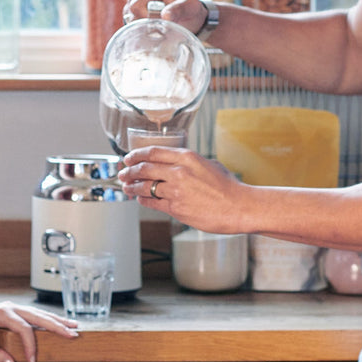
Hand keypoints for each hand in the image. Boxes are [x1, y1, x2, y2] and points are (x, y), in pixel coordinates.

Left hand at [0, 300, 79, 361]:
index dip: (31, 345)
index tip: (33, 360)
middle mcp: (12, 307)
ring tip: (74, 326)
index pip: (24, 329)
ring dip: (58, 321)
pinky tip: (60, 323)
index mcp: (3, 313)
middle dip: (57, 326)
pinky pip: (37, 315)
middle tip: (72, 335)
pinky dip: (50, 319)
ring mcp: (16, 308)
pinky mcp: (17, 311)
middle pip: (39, 316)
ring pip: (41, 314)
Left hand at [118, 145, 246, 232]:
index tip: (129, 158)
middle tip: (123, 173)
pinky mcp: (176, 208)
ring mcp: (176, 191)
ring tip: (126, 187)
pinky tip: (140, 198)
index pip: (153, 152)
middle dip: (129, 171)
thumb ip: (190, 162)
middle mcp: (179, 172)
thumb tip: (175, 163)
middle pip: (144, 168)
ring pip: (145, 186)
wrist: (239, 207)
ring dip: (132, 186)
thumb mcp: (209, 164)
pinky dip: (143, 199)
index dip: (136, 155)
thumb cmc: (228, 187)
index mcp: (187, 157)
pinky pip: (152, 202)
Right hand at [124, 0, 208, 32]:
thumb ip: (179, 9)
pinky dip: (139, 26)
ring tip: (159, 23)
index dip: (146, 19)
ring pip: (128, 14)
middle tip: (161, 25)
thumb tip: (165, 15)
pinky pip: (128, 19)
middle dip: (144, 22)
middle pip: (130, 10)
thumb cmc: (191, 9)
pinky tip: (152, 25)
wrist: (191, 17)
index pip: (136, 6)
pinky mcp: (135, 8)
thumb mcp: (191, 7)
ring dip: (142, 23)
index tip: (161, 23)